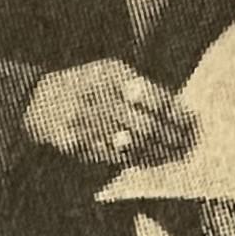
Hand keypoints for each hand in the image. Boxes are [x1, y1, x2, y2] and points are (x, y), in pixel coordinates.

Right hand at [22, 59, 198, 174]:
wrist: (38, 101)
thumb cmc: (86, 86)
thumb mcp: (110, 74)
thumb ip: (141, 88)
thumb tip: (179, 109)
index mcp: (108, 74)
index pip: (152, 97)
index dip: (177, 114)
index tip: (195, 123)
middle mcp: (95, 96)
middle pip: (144, 124)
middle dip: (172, 138)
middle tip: (190, 145)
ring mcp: (82, 122)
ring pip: (131, 144)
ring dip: (158, 152)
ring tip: (177, 155)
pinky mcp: (73, 144)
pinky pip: (112, 156)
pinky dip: (136, 160)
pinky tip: (154, 160)